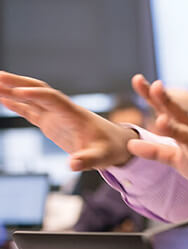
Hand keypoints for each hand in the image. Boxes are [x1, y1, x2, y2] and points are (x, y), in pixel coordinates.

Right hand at [0, 71, 137, 169]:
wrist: (115, 144)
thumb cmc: (110, 149)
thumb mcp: (102, 157)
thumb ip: (88, 160)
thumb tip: (73, 165)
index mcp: (74, 114)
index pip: (53, 99)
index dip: (36, 95)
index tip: (18, 92)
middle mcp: (63, 110)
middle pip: (38, 91)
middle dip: (18, 83)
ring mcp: (55, 115)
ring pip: (30, 98)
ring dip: (12, 90)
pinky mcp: (50, 122)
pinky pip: (29, 110)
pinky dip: (15, 103)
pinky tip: (1, 97)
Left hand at [129, 74, 187, 203]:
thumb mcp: (177, 159)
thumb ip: (156, 151)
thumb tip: (130, 143)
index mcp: (187, 133)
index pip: (168, 112)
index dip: (153, 98)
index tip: (138, 79)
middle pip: (182, 118)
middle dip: (168, 103)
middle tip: (156, 86)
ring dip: (179, 130)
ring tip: (162, 120)